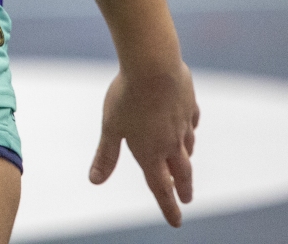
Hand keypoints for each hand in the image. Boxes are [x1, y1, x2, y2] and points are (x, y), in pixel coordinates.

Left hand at [90, 64, 198, 226]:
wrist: (154, 65)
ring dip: (187, 160)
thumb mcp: (111, 127)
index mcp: (151, 152)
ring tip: (185, 166)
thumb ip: (106, 155)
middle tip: (187, 199)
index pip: (160, 188)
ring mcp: (183, 122)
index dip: (167, 207)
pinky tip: (189, 127)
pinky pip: (191, 121)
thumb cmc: (127, 97)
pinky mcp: (189, 102)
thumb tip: (95, 181)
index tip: (177, 222)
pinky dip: (190, 128)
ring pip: (188, 146)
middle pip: (181, 172)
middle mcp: (171, 142)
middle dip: (183, 188)